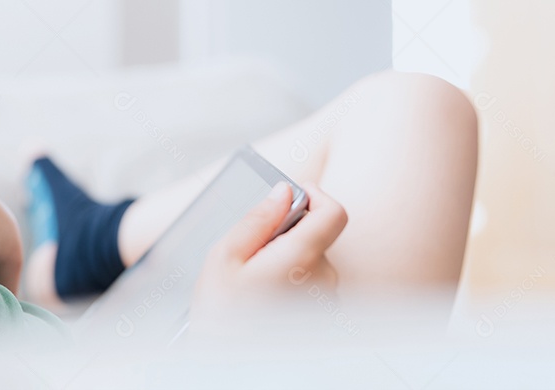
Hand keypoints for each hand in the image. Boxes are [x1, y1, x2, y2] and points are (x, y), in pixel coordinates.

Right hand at [191, 181, 346, 335]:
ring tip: (257, 282)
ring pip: (315, 263)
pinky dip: (296, 284)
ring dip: (291, 262)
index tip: (295, 195)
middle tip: (255, 252)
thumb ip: (258, 219)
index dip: (316, 195)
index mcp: (300, 260)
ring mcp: (327, 302)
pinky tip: (268, 298)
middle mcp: (323, 281)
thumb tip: (283, 191)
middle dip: (290, 235)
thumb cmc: (221, 316)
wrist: (225, 363)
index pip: (334, 213)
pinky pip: (315, 287)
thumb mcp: (225, 257)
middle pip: (319, 237)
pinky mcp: (324, 317)